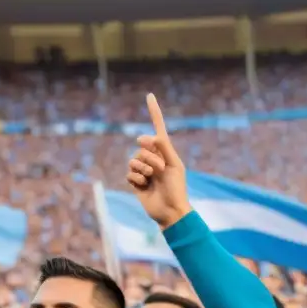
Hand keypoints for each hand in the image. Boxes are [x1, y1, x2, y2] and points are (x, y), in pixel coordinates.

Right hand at [128, 94, 192, 228]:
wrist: (170, 211)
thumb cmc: (177, 189)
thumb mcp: (174, 166)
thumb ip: (164, 148)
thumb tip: (151, 136)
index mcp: (165, 152)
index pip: (158, 128)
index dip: (154, 112)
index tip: (150, 96)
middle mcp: (153, 158)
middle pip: (143, 147)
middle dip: (151, 157)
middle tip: (160, 170)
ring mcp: (144, 169)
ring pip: (134, 159)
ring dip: (144, 168)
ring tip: (153, 178)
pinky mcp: (136, 181)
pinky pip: (129, 172)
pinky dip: (137, 178)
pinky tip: (144, 187)